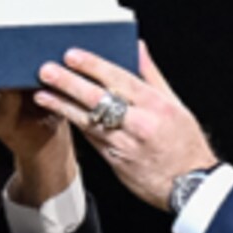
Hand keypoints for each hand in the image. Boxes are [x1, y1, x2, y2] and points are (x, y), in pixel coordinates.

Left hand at [32, 42, 216, 211]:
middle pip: (98, 99)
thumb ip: (151, 75)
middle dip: (69, 83)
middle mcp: (139, 124)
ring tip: (42, 93)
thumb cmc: (184, 142)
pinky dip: (75, 123)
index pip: (119, 79)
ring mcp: (124, 144)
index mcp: (156, 105)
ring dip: (62, 106)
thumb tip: (137, 47)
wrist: (189, 185)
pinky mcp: (114, 161)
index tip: (72, 55)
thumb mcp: (175, 104)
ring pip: (88, 121)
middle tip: (47, 71)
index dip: (93, 66)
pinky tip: (59, 112)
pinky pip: (90, 138)